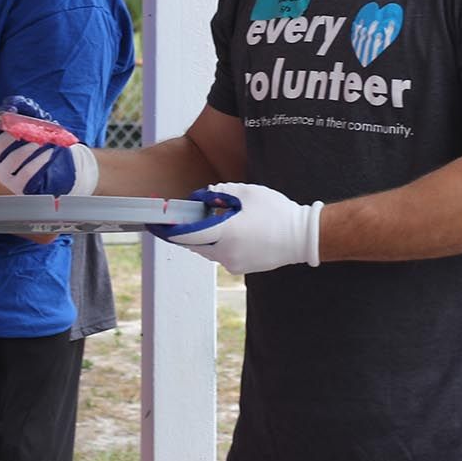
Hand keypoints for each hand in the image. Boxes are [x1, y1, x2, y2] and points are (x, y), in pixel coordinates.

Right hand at [0, 97, 98, 195]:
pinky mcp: (17, 187)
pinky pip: (26, 173)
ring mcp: (4, 174)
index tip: (15, 111)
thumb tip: (15, 103)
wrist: (59, 172)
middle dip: (19, 133)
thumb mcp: (38, 127)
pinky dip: (40, 161)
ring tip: (48, 142)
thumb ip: (28, 113)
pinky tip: (51, 154)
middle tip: (37, 129)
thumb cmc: (45, 147)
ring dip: (33, 147)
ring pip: (13, 158)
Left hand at [152, 183, 321, 274]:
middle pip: (196, 244)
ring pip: (209, 251)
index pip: (188, 234)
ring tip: (220, 221)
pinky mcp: (241, 269)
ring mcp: (233, 264)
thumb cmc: (277, 212)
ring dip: (207, 238)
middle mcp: (225, 253)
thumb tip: (207, 192)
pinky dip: (221, 245)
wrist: (302, 238)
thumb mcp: (250, 193)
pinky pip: (222, 256)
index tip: (159, 225)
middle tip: (192, 217)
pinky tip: (235, 232)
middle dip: (192, 232)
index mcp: (225, 233)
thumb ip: (223, 191)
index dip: (171, 229)